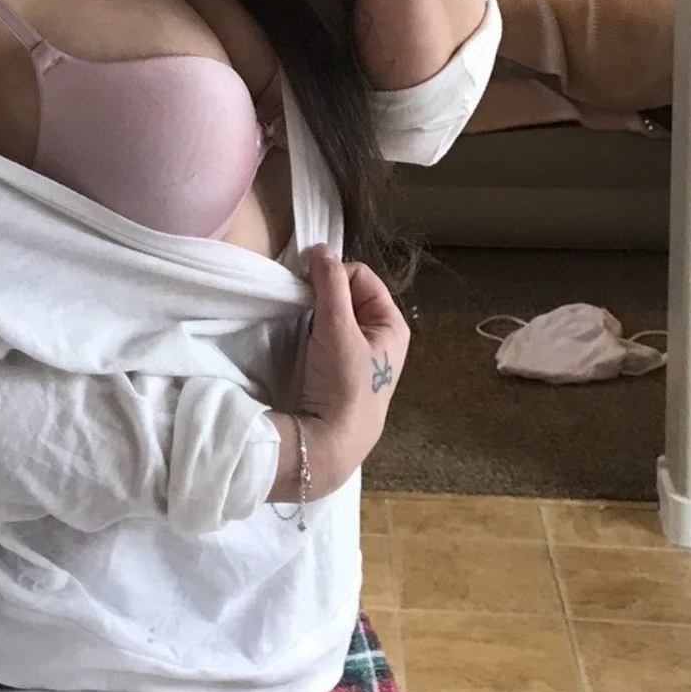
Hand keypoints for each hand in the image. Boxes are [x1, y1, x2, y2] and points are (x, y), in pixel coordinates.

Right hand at [268, 246, 410, 501]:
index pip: (360, 275)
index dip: (333, 275)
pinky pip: (322, 332)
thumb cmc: (342, 385)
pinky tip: (298, 337)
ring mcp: (357, 352)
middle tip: (301, 304)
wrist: (328, 443)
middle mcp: (379, 334)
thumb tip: (319, 248)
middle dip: (321, 293)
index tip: (307, 285)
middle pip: (345, 292)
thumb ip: (330, 284)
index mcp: (391, 323)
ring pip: (331, 312)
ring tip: (299, 321)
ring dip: (313, 311)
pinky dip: (309, 328)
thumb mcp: (338, 329)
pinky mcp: (337, 366)